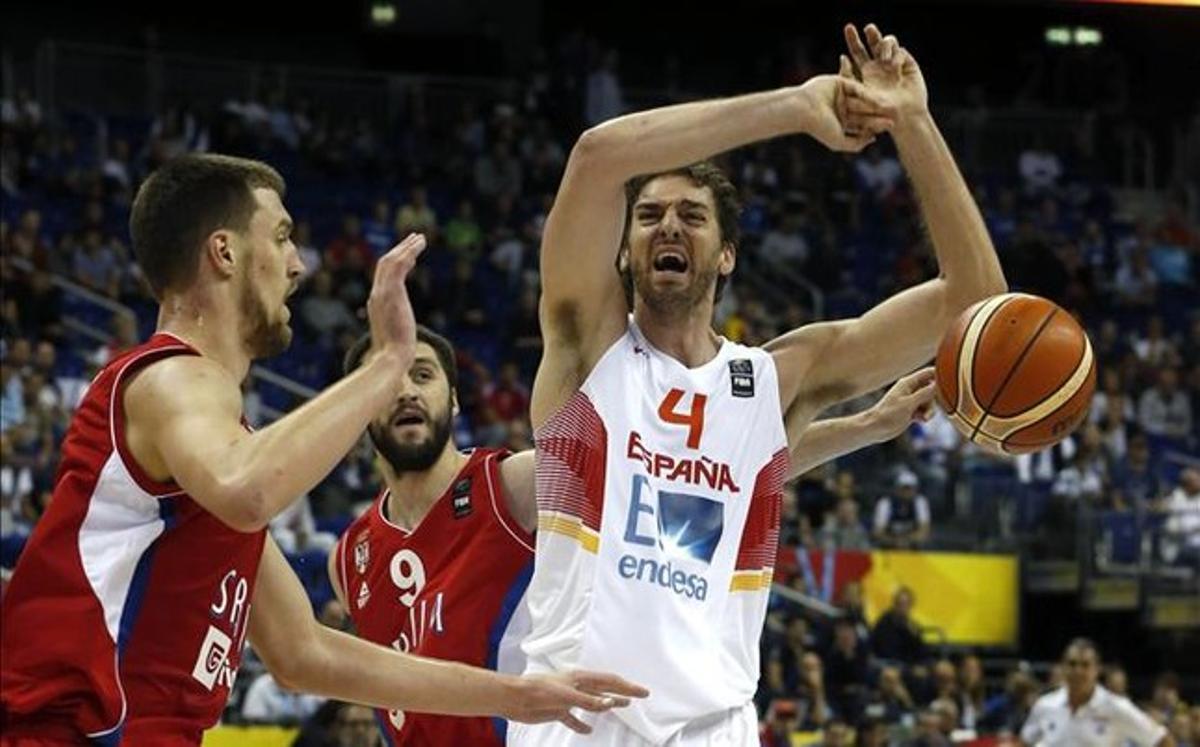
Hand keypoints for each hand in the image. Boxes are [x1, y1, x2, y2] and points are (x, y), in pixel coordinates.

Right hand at [366, 232, 426, 373]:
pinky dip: (409, 252)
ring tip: (421, 238)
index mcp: (376, 304)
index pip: (383, 277)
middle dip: (400, 249)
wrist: (391, 358)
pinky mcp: (391, 292)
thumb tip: (400, 338)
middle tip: (414, 239)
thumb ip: (396, 329)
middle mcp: (376, 295)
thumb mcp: (394, 337)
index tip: (408, 255)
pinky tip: (420, 246)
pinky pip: (399, 264)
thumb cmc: (394, 354)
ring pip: (391, 261)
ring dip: (406, 247)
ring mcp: (382, 293)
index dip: (396, 263)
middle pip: (385, 264)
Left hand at [502, 670, 648, 733]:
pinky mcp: (557, 711)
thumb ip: (589, 701)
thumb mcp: (566, 695)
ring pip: (593, 702)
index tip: (643, 692)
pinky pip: (573, 718)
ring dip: (607, 704)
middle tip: (640, 696)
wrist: (514, 698)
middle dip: (623, 692)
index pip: (610, 681)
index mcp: (580, 678)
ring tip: (621, 707)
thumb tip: (612, 702)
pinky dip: (581, 724)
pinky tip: (587, 730)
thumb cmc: (538, 690)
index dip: (627, 687)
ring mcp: (568, 698)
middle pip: (605, 689)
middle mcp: (576, 686)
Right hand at [797, 74, 895, 152]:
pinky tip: (877, 94)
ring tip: (890, 102)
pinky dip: (865, 90)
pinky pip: (856, 85)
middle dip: (879, 112)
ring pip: (863, 98)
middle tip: (896, 112)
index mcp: (843, 122)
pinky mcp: (840, 82)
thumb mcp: (839, 142)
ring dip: (876, 100)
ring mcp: (842, 95)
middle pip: (866, 110)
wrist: (804, 109)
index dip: (877, 125)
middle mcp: (844, 108)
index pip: (864, 123)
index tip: (892, 125)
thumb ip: (856, 144)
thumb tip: (873, 140)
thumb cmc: (820, 127)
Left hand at [841, 23, 928, 127]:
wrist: (904, 117)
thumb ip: (851, 78)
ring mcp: (894, 63)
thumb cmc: (880, 114)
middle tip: (867, 28)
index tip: (849, 28)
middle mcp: (879, 65)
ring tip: (885, 59)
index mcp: (866, 71)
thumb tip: (842, 56)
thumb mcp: (861, 97)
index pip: (857, 51)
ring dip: (885, 45)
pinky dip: (897, 56)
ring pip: (887, 42)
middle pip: (872, 42)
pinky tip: (895, 68)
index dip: (853, 39)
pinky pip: (900, 51)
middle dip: (870, 32)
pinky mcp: (907, 63)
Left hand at [863, 367, 935, 442]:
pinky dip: (925, 415)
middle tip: (929, 410)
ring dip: (930, 410)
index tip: (950, 386)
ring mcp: (911, 400)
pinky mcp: (910, 411)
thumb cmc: (888, 414)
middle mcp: (910, 389)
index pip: (929, 373)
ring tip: (924, 418)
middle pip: (932, 389)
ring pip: (929, 401)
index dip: (940, 377)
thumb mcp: (909, 403)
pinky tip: (920, 421)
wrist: (875, 428)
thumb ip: (925, 394)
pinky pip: (924, 410)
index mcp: (908, 383)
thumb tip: (938, 384)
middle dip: (934, 400)